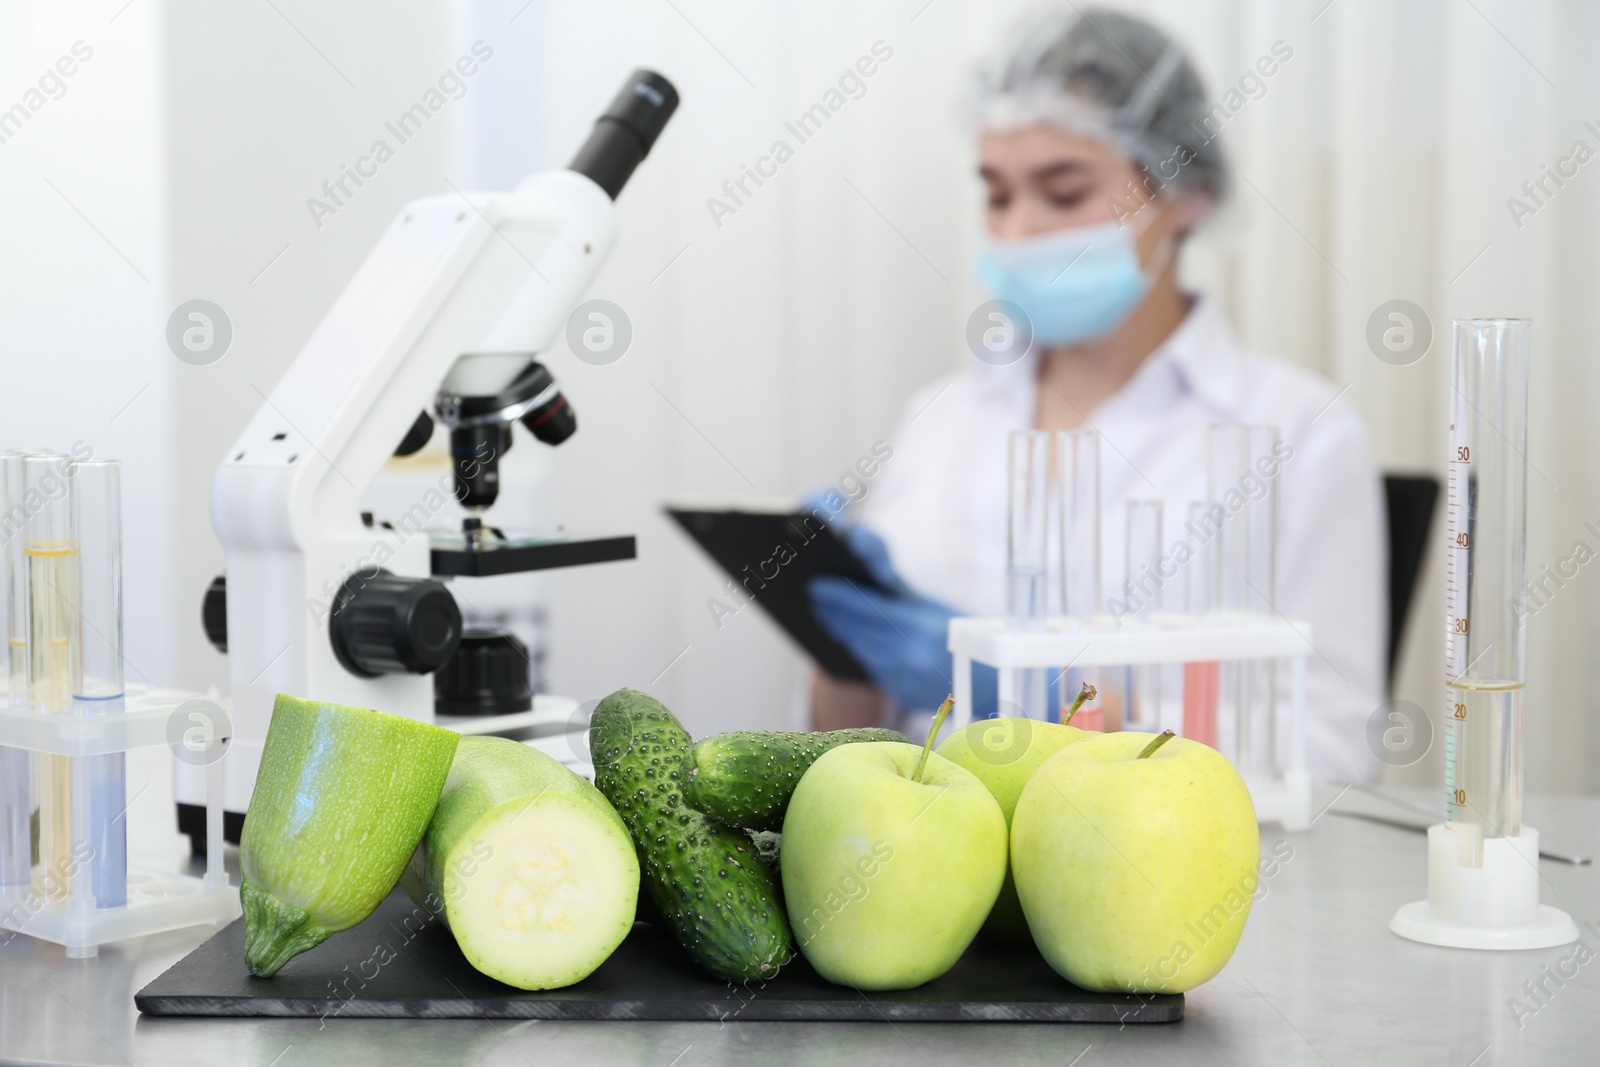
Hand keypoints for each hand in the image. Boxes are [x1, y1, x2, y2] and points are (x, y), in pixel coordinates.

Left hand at [809, 525, 994, 713]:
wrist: (987, 680)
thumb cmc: (958, 631)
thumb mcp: (930, 603)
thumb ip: (892, 585)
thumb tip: (857, 551)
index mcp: (920, 626)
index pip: (868, 608)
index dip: (839, 596)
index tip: (817, 585)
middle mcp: (909, 656)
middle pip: (858, 632)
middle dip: (833, 614)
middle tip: (814, 598)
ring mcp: (904, 680)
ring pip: (862, 651)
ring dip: (842, 633)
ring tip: (826, 615)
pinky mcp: (900, 695)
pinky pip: (872, 670)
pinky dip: (860, 652)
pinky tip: (848, 638)